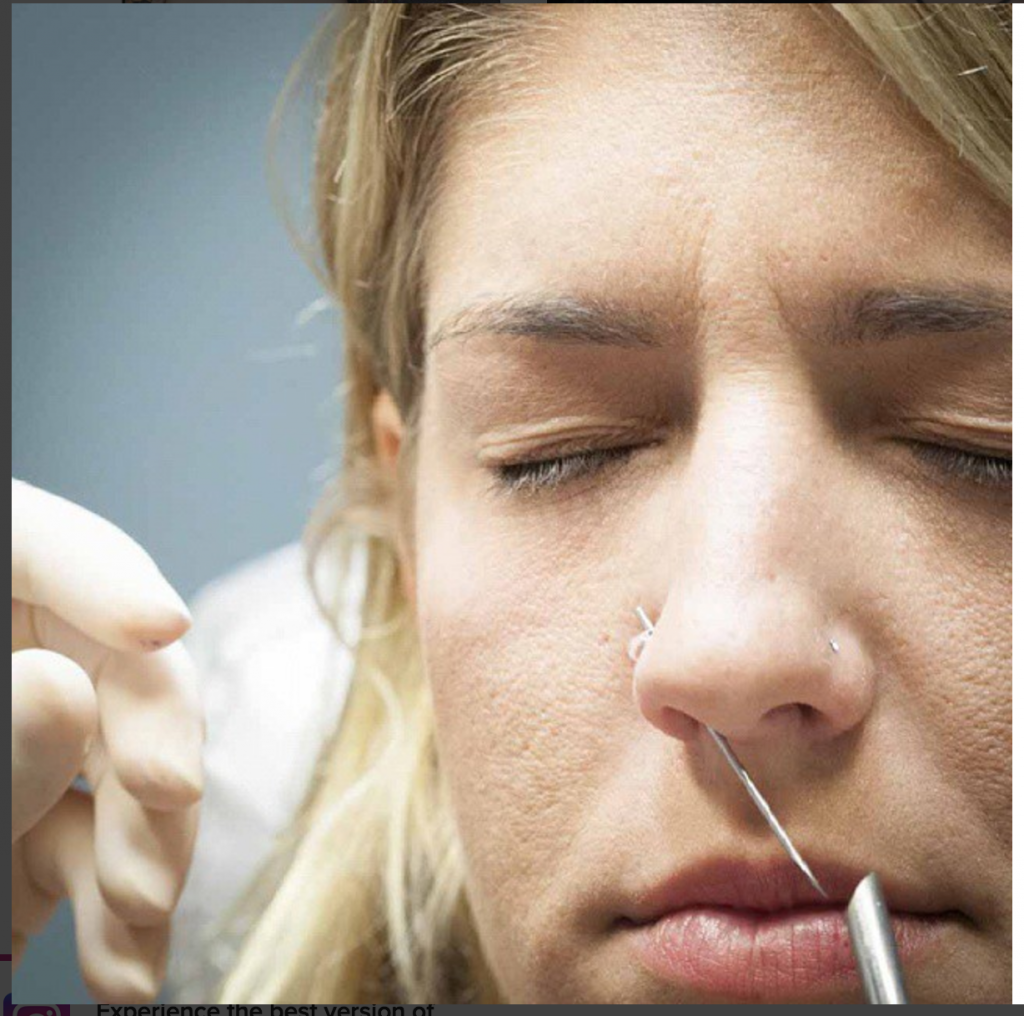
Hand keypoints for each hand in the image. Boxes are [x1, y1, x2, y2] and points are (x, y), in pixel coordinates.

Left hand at [11, 479, 204, 1001]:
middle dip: (150, 739)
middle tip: (166, 803)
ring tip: (136, 925)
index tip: (159, 626)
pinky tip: (126, 964)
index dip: (103, 576)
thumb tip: (63, 687)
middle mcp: (5, 660)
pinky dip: (121, 902)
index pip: (35, 546)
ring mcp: (24, 741)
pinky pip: (99, 838)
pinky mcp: (36, 818)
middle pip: (107, 660)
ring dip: (148, 843)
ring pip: (123, 758)